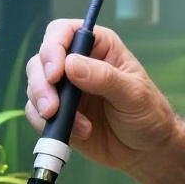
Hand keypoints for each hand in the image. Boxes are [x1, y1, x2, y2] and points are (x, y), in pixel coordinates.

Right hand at [25, 19, 178, 172]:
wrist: (148, 151)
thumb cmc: (149, 114)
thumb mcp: (133, 94)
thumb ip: (104, 78)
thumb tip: (70, 64)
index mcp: (99, 46)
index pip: (63, 32)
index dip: (52, 48)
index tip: (55, 74)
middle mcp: (78, 63)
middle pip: (41, 60)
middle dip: (41, 83)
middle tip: (52, 108)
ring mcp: (66, 89)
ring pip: (35, 86)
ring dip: (43, 106)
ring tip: (73, 125)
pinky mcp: (59, 114)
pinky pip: (37, 113)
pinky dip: (48, 125)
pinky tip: (78, 133)